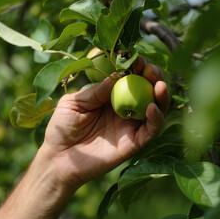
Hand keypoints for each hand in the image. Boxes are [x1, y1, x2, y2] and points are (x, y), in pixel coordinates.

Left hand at [42, 57, 169, 187]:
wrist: (58, 159)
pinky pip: (151, 130)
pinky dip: (156, 118)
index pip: (130, 79)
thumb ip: (96, 90)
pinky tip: (151, 107)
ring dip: (161, 96)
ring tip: (160, 85)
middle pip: (148, 91)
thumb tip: (118, 75)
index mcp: (110, 97)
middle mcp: (125, 109)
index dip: (136, 68)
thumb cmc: (62, 128)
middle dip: (154, 78)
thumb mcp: (75, 102)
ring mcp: (130, 126)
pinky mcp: (134, 143)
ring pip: (156, 109)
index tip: (138, 59)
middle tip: (152, 70)